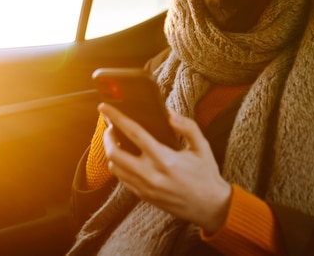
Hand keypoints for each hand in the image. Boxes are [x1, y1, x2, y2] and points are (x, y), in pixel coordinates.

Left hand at [100, 102, 231, 232]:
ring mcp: (145, 187)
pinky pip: (122, 179)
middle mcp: (151, 174)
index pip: (133, 133)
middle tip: (111, 127)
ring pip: (114, 168)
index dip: (116, 118)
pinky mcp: (144, 196)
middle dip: (107, 136)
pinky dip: (118, 166)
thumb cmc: (206, 174)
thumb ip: (187, 127)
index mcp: (164, 159)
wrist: (210, 207)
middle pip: (114, 153)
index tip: (104, 107)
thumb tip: (169, 114)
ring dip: (111, 152)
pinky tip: (125, 158)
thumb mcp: (202, 147)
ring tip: (117, 141)